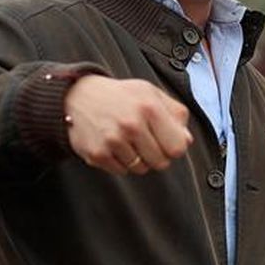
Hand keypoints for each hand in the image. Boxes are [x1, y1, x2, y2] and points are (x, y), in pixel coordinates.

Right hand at [64, 76, 191, 174]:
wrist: (78, 97)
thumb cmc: (119, 96)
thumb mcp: (150, 93)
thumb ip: (175, 113)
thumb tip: (187, 139)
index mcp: (149, 107)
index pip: (177, 148)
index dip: (174, 147)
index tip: (166, 141)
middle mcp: (131, 124)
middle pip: (161, 162)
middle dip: (156, 155)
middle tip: (144, 141)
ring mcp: (113, 141)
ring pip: (141, 169)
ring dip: (138, 159)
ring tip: (127, 141)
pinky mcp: (98, 154)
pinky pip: (122, 171)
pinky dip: (120, 162)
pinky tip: (113, 145)